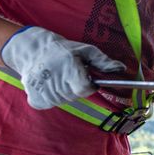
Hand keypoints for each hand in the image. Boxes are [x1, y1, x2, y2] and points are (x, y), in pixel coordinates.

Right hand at [0, 26, 124, 109]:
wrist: (32, 51)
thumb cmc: (63, 50)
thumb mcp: (85, 50)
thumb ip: (103, 61)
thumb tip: (121, 68)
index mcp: (68, 67)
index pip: (84, 89)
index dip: (89, 86)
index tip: (86, 79)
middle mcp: (55, 80)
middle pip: (75, 95)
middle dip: (76, 87)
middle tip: (68, 74)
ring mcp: (43, 91)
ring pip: (63, 100)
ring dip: (64, 92)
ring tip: (57, 77)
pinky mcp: (35, 99)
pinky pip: (50, 104)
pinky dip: (51, 96)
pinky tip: (48, 84)